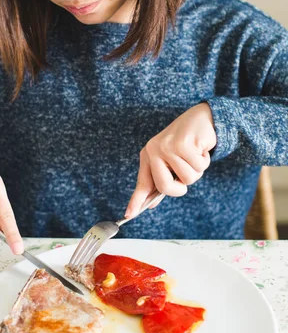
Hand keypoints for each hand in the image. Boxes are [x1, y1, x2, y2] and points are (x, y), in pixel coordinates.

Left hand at [125, 103, 216, 218]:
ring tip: (194, 154)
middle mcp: (154, 150)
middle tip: (185, 176)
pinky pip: (198, 167)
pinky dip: (204, 160)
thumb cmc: (187, 142)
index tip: (128, 215)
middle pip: (165, 187)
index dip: (136, 200)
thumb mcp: (171, 161)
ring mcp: (167, 147)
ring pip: (187, 179)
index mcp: (148, 156)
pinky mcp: (183, 143)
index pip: (142, 183)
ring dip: (197, 170)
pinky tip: (200, 148)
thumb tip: (151, 204)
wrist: (201, 117)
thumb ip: (161, 179)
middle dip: (180, 188)